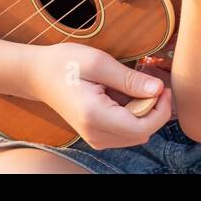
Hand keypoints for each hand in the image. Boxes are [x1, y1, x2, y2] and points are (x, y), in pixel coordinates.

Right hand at [28, 42, 173, 149]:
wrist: (38, 75)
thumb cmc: (65, 63)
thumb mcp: (98, 62)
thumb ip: (129, 79)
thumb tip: (158, 89)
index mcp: (95, 115)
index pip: (142, 127)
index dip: (160, 110)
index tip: (162, 88)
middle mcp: (95, 134)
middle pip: (142, 133)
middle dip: (153, 111)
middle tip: (149, 83)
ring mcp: (94, 138)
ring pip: (135, 135)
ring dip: (142, 113)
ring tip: (131, 87)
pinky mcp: (96, 135)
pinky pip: (125, 132)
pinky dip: (131, 116)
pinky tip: (121, 95)